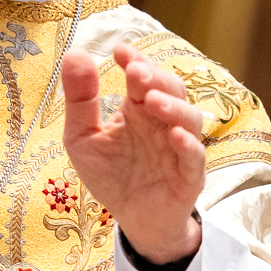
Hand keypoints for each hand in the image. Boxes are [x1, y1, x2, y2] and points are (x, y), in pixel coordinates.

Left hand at [62, 44, 204, 263]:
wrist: (132, 220)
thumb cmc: (111, 175)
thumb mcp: (82, 138)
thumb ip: (79, 101)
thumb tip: (74, 54)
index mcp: (138, 109)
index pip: (143, 77)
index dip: (135, 61)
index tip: (120, 51)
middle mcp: (163, 122)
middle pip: (171, 90)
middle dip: (155, 78)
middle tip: (135, 72)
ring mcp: (180, 148)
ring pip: (189, 119)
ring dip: (173, 107)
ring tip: (152, 101)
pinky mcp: (189, 177)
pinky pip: (195, 157)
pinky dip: (188, 145)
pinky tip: (174, 136)